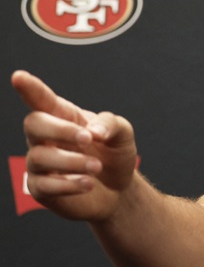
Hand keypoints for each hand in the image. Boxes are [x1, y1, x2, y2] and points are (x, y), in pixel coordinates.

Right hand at [14, 70, 137, 221]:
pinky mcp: (40, 188)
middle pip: (34, 123)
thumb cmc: (114, 154)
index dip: (30, 88)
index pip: (42, 100)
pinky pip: (44, 185)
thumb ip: (110, 124)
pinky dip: (68, 185)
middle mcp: (46, 137)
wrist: (118, 189)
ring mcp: (40, 163)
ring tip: (97, 167)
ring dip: (72, 162)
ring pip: (39, 156)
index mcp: (64, 117)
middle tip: (88, 139)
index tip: (18, 77)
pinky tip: (88, 183)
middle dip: (60, 130)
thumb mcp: (122, 134)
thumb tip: (93, 130)